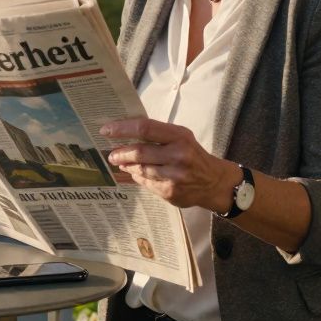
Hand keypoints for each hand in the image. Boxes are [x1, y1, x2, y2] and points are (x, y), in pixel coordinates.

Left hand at [101, 118, 235, 211]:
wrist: (215, 182)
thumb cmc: (193, 155)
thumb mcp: (181, 137)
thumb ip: (157, 135)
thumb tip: (125, 133)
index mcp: (179, 136)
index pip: (145, 128)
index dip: (122, 129)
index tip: (106, 130)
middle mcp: (178, 155)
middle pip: (140, 152)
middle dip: (121, 152)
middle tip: (111, 154)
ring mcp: (174, 176)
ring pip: (141, 169)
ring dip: (127, 166)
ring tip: (120, 163)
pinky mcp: (170, 192)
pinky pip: (146, 183)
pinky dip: (138, 177)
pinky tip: (135, 173)